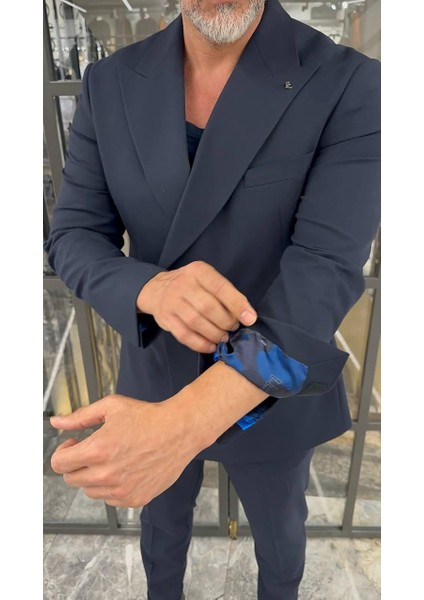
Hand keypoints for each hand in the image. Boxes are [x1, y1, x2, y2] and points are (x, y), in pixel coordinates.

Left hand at [49, 394, 209, 507]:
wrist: (180, 430)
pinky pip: (110, 499)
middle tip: (92, 450)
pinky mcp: (135, 499)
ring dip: (93, 476)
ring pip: (90, 491)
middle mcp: (107, 474)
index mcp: (97, 450)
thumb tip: (58, 422)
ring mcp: (121, 490)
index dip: (63, 452)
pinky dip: (112, 487)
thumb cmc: (149, 417)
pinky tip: (124, 469)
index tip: (73, 445)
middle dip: (76, 463)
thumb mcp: (111, 407)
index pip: (59, 464)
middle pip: (71, 479)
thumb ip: (80, 417)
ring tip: (112, 459)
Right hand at [136, 260, 256, 352]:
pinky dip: (200, 344)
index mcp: (198, 271)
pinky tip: (210, 346)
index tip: (249, 318)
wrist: (156, 289)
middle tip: (232, 328)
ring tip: (223, 337)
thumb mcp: (206, 279)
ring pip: (196, 323)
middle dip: (225, 322)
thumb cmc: (190, 285)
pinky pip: (184, 335)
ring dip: (214, 334)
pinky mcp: (165, 318)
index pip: (220, 288)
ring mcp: (172, 302)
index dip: (237, 304)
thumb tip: (246, 314)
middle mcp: (183, 284)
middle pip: (208, 308)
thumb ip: (224, 292)